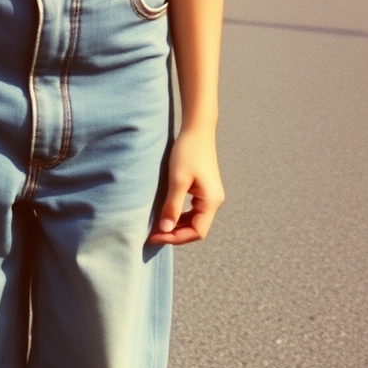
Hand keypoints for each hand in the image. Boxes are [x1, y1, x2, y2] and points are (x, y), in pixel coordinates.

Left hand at [147, 127, 224, 245]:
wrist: (197, 129)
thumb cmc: (188, 152)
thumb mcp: (178, 181)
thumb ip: (173, 206)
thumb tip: (166, 230)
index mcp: (211, 201)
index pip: (197, 232)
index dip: (176, 238)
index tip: (156, 235)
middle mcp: (214, 201)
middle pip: (196, 229)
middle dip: (175, 234)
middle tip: (153, 233)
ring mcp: (210, 196)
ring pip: (194, 221)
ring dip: (177, 226)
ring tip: (158, 226)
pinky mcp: (204, 190)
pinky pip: (193, 211)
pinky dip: (180, 216)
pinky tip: (167, 215)